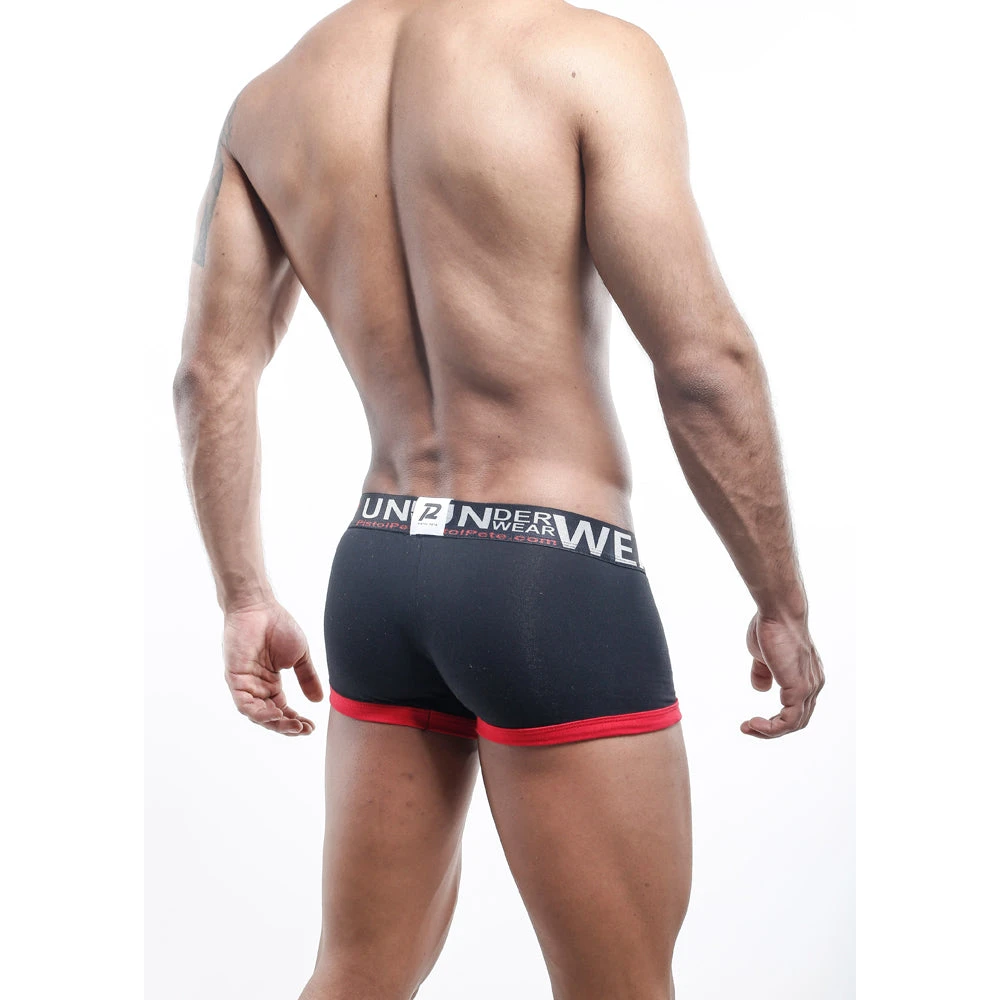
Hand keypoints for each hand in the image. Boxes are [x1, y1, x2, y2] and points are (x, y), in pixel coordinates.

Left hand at [222, 601, 324, 734]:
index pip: (282, 710)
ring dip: (275, 723)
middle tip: (304, 730)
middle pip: (270, 716)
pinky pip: (244, 704)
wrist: (260, 607)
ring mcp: (245, 684)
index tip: (311, 727)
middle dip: (287, 726)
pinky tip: (276, 714)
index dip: (296, 721)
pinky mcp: (235, 679)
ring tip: (293, 725)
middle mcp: (257, 687)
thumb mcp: (299, 657)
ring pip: (257, 715)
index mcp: (270, 684)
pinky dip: (259, 713)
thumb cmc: (278, 626)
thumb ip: (307, 678)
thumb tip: (318, 700)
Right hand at [741, 612, 824, 738]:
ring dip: (768, 731)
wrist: (779, 612)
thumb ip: (763, 672)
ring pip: (794, 724)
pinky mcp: (800, 689)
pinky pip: (788, 720)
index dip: (776, 718)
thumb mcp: (762, 655)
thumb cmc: (771, 627)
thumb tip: (761, 689)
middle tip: (748, 727)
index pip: (796, 708)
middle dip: (771, 729)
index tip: (753, 719)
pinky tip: (754, 723)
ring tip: (748, 727)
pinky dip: (771, 728)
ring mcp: (809, 688)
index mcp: (807, 676)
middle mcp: (813, 684)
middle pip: (797, 721)